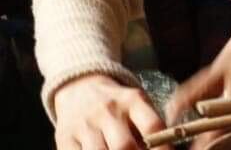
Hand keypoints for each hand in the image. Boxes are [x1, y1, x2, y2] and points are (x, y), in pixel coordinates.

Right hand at [53, 73, 167, 149]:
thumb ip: (148, 126)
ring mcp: (84, 126)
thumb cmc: (118, 103)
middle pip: (124, 146)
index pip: (152, 126)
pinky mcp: (65, 139)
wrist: (80, 89)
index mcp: (132, 101)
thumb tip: (164, 147)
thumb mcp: (138, 104)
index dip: (162, 147)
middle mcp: (108, 112)